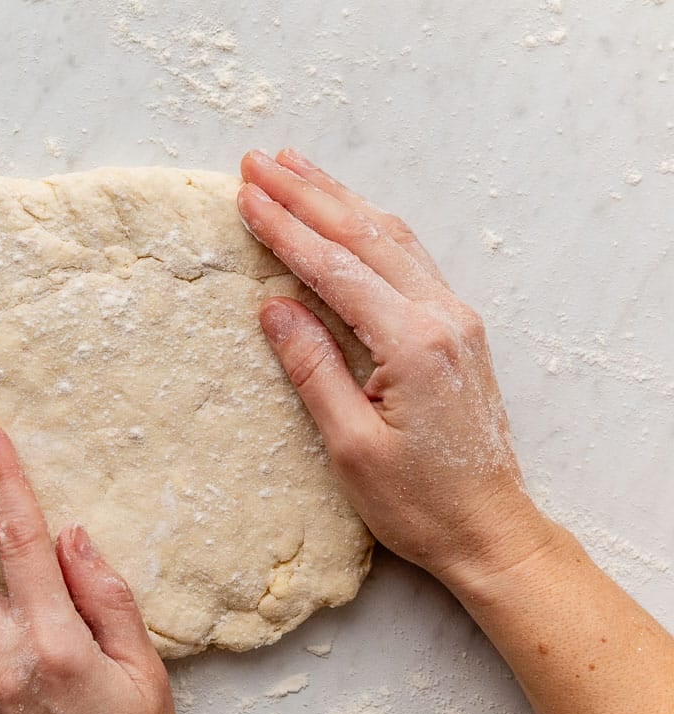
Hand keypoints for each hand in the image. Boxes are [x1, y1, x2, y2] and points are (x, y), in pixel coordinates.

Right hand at [236, 148, 548, 593]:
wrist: (491, 529)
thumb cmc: (420, 503)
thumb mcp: (352, 446)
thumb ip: (314, 368)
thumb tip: (274, 307)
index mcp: (414, 343)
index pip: (336, 269)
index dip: (286, 229)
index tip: (246, 195)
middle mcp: (441, 317)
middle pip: (365, 235)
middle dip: (307, 193)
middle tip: (258, 161)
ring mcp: (455, 318)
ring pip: (391, 237)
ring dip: (340, 198)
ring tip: (294, 167)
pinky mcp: (456, 329)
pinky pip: (408, 258)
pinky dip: (369, 226)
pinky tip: (348, 213)